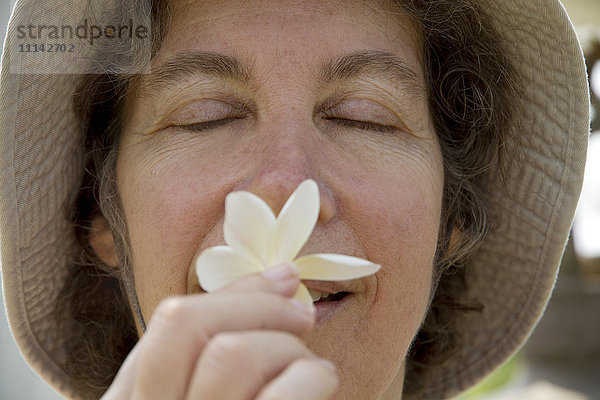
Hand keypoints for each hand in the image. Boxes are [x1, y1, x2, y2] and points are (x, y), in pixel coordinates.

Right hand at [101, 263, 338, 399]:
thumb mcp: (190, 396)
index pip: (171, 321)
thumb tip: (276, 278)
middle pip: (186, 322)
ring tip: (311, 365)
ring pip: (232, 354)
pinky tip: (320, 382)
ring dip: (286, 345)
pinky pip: (285, 391)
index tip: (283, 276)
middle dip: (255, 303)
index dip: (233, 291)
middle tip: (302, 312)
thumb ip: (202, 355)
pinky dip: (313, 375)